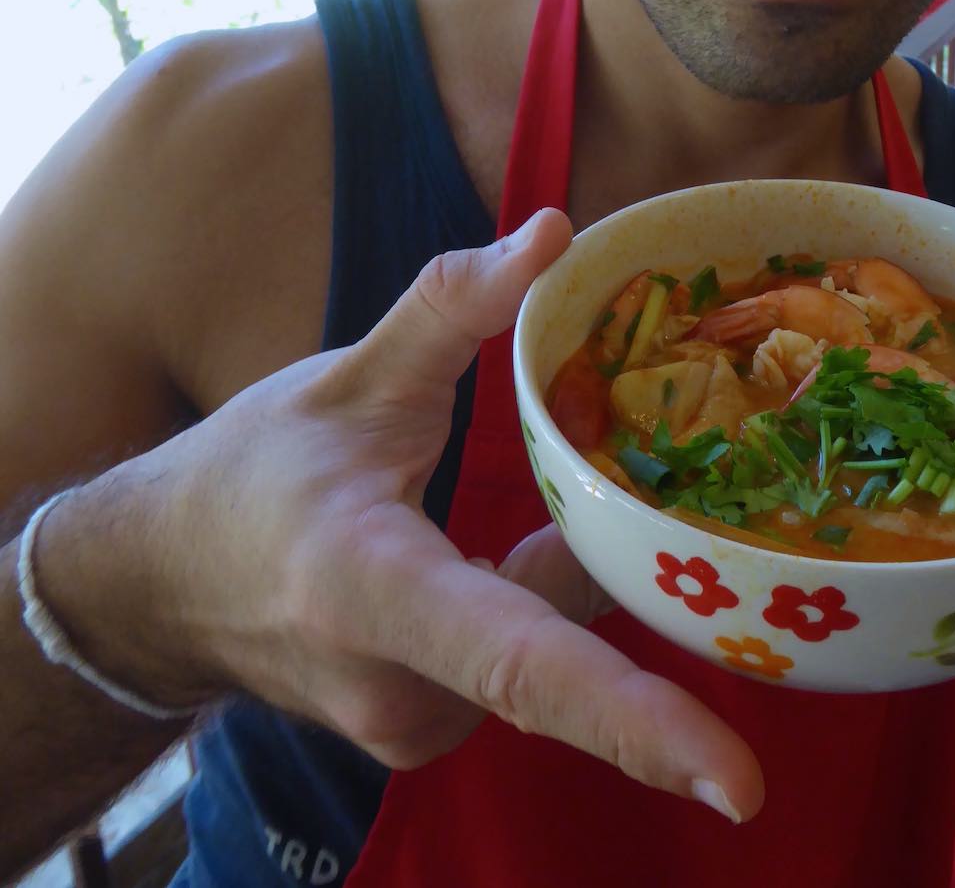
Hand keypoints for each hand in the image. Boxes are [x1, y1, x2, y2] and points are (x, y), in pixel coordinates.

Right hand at [37, 210, 761, 820]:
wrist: (156, 582)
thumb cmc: (249, 472)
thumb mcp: (349, 375)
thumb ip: (455, 307)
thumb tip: (557, 232)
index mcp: (370, 590)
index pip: (519, 660)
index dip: (634, 719)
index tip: (737, 783)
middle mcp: (397, 687)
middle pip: (562, 641)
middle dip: (625, 574)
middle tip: (687, 530)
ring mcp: (409, 724)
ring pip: (548, 641)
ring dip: (566, 572)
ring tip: (534, 505)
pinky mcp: (420, 731)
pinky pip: (521, 660)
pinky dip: (536, 602)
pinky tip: (502, 546)